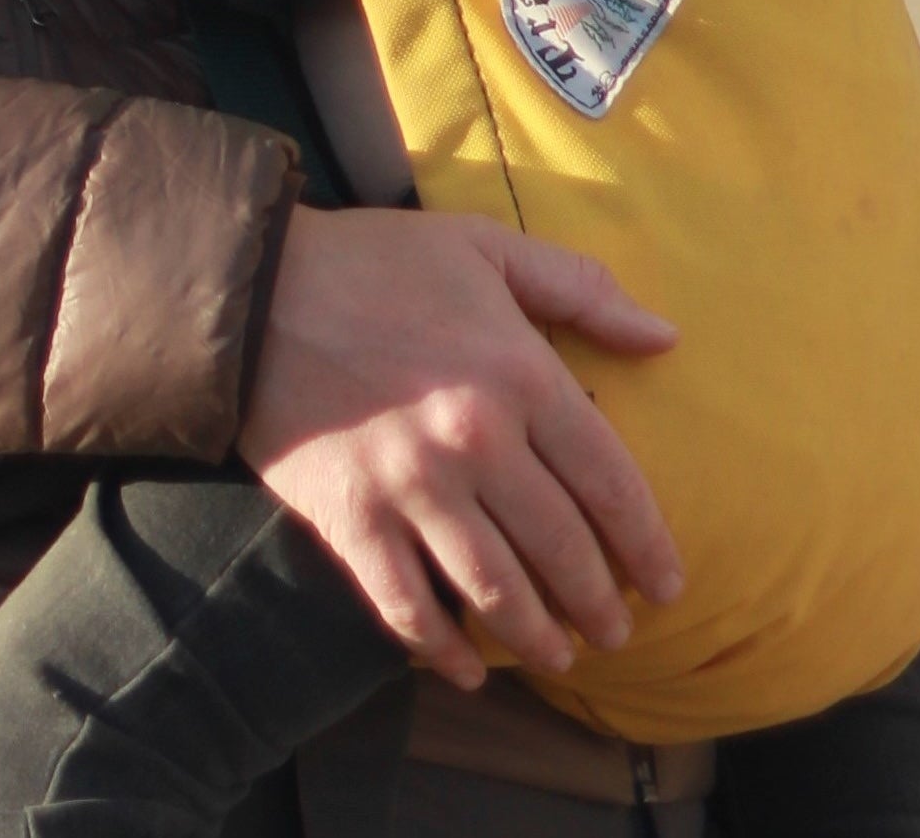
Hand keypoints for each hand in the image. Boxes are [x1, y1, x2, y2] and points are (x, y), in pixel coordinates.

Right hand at [241, 206, 685, 690]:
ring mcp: (408, 488)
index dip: (646, 542)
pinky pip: (405, 606)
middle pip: (560, 546)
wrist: (251, 289)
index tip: (668, 585)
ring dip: (536, 635)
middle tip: (618, 634)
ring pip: (493, 589)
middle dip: (598, 601)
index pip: (608, 479)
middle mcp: (474, 442)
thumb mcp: (488, 248)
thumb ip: (582, 289)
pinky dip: (442, 649)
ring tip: (561, 657)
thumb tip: (666, 336)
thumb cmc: (377, 262)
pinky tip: (469, 670)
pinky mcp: (349, 520)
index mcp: (518, 373)